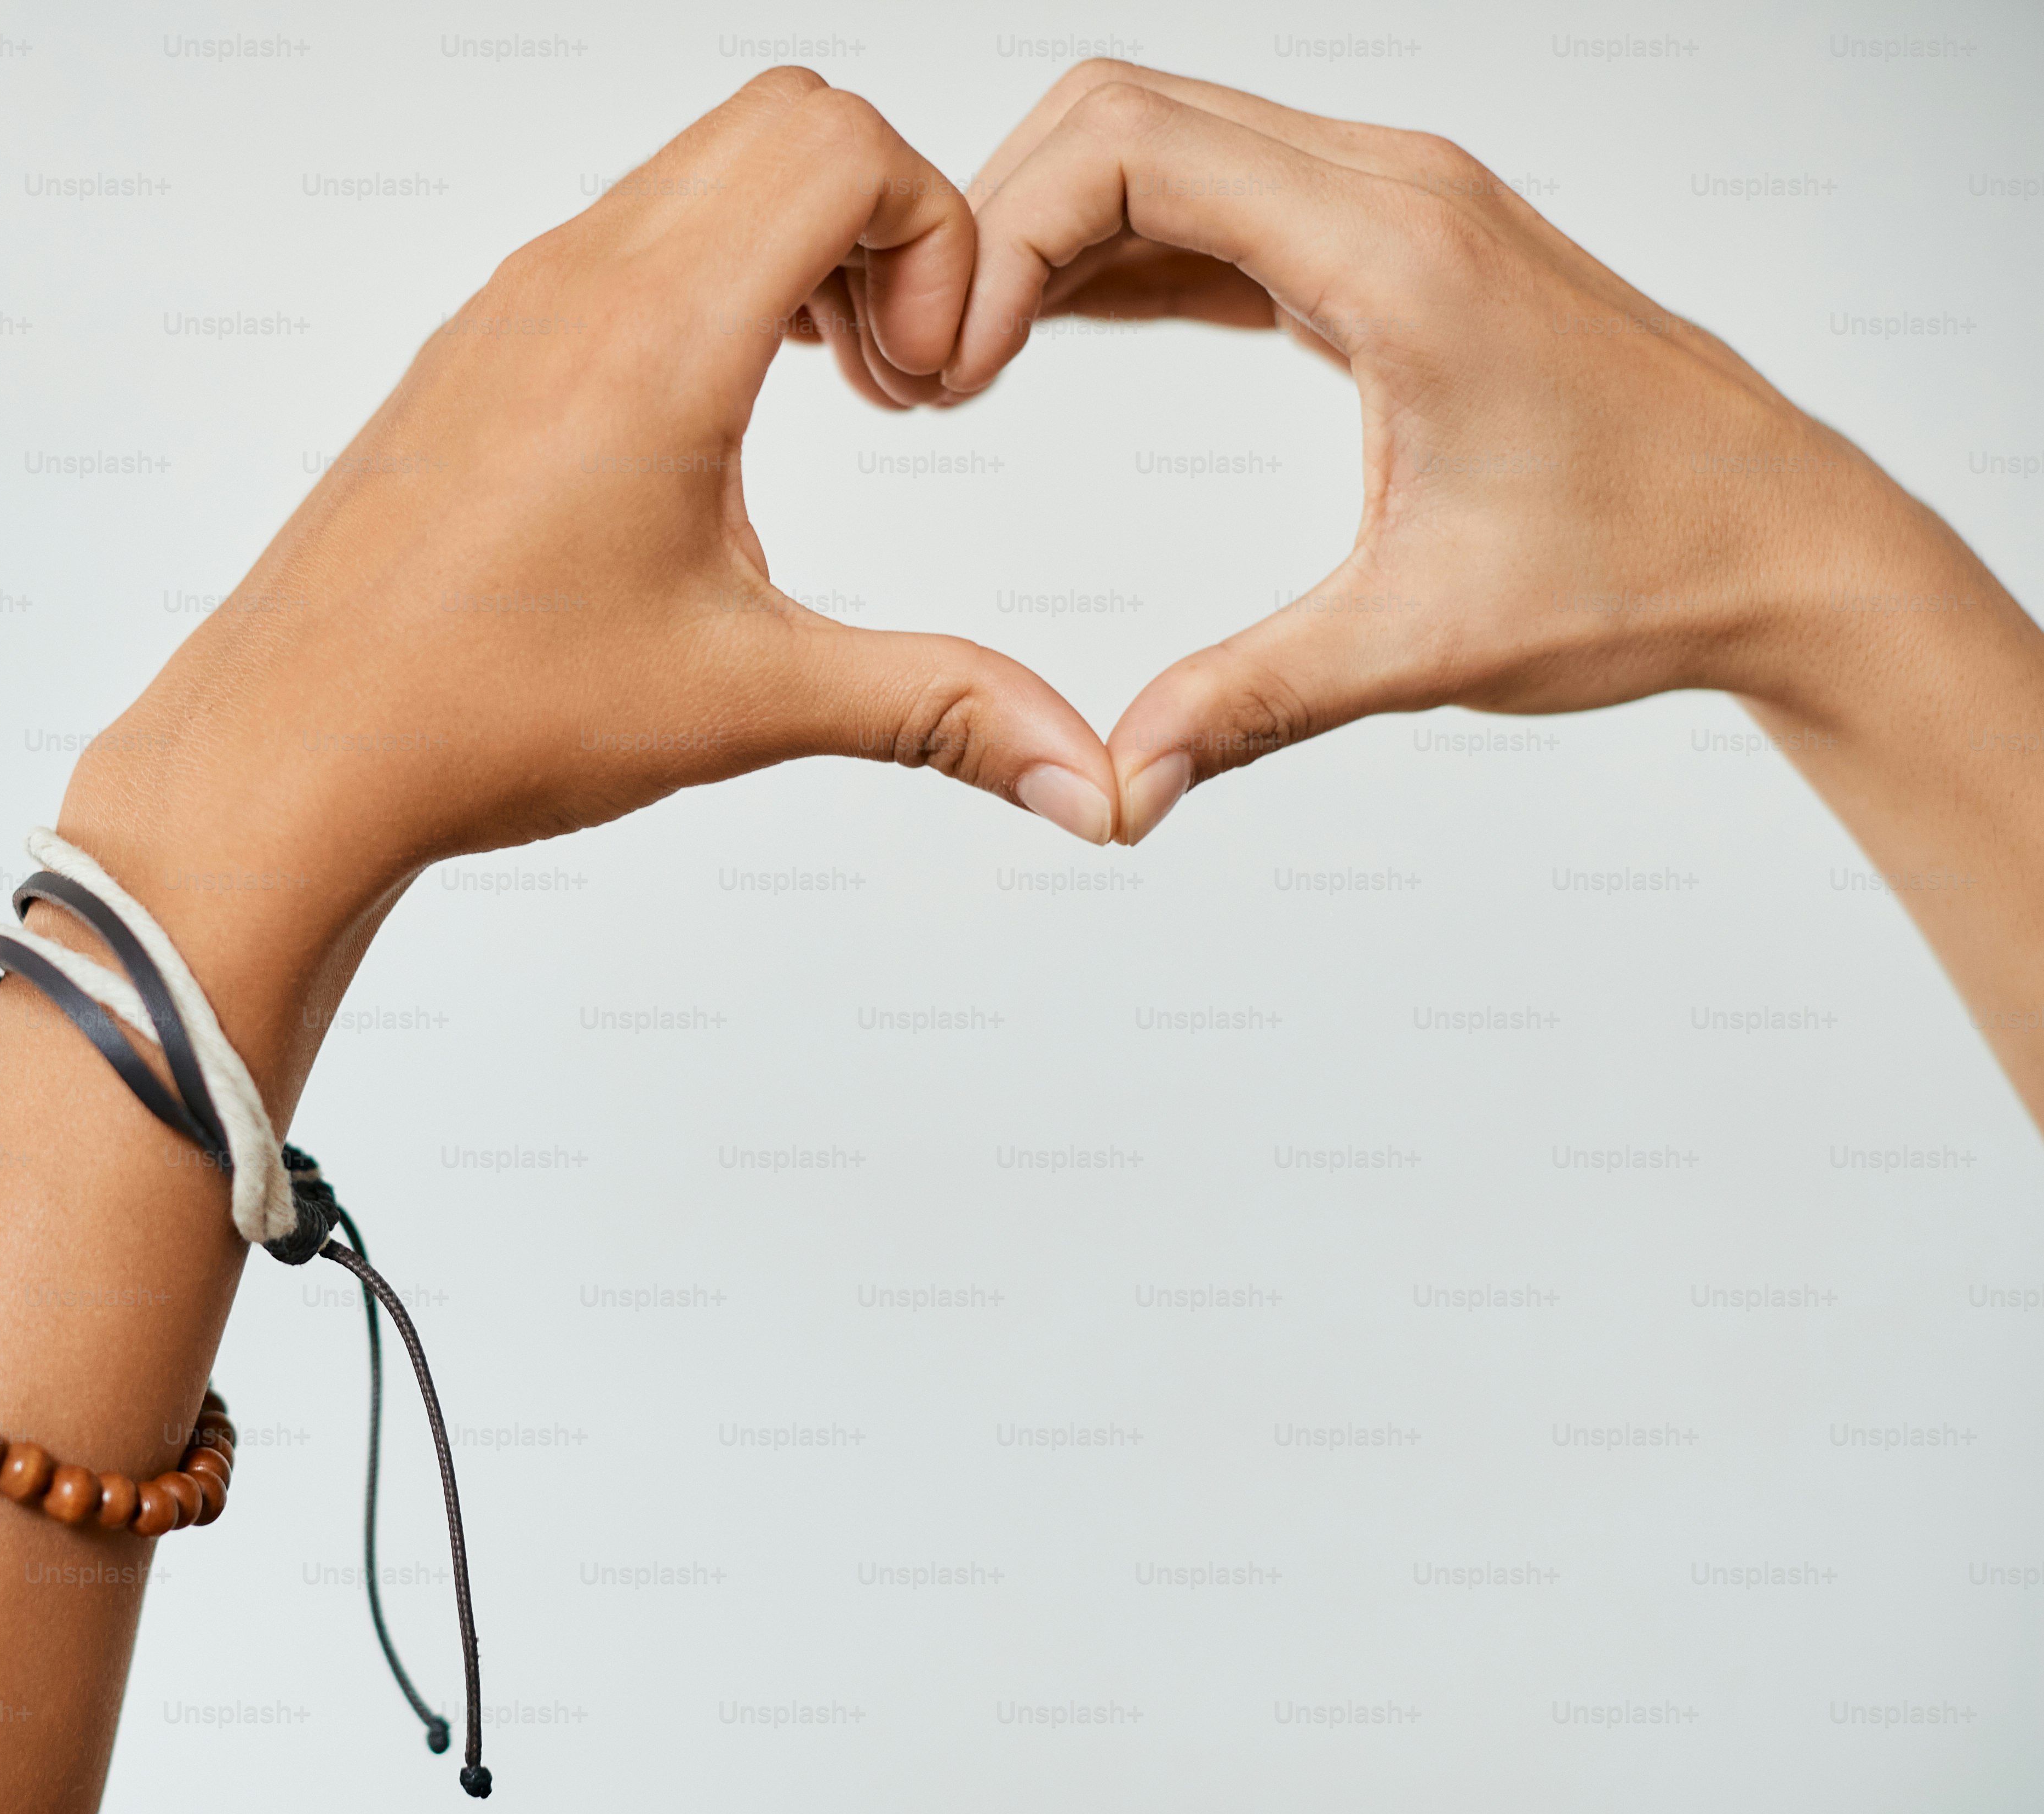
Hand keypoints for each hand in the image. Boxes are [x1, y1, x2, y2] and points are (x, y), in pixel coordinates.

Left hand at [73, 70, 1118, 934]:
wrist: (293, 750)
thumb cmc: (483, 715)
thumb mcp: (747, 702)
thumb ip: (939, 710)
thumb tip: (1090, 784)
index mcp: (658, 337)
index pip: (844, 144)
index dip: (938, 240)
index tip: (926, 392)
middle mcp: (579, 282)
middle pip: (787, 119)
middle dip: (885, 226)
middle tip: (892, 386)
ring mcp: (516, 302)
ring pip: (699, 168)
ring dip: (795, 251)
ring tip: (818, 403)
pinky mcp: (480, 344)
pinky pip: (624, 232)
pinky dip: (709, 281)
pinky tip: (712, 433)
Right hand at [942, 61, 1930, 842]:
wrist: (1788, 545)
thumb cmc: (1645, 569)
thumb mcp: (1424, 643)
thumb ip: (1251, 704)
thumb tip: (1117, 791)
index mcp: (1395, 250)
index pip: (1132, 146)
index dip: (1000, 237)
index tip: (950, 373)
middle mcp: (1393, 190)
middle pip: (1122, 113)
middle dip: (997, 220)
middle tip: (934, 371)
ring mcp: (1395, 207)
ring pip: (1164, 144)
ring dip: (1051, 232)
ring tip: (969, 363)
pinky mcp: (1392, 249)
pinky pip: (1219, 206)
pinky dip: (1122, 254)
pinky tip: (1060, 335)